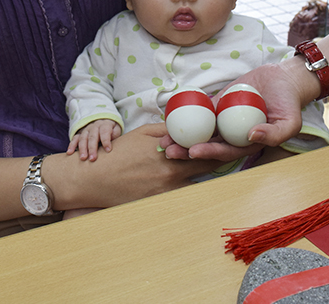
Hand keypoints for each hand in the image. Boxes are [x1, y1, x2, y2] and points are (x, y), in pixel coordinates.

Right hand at [67, 119, 120, 160]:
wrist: (103, 121)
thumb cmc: (111, 130)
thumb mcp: (116, 130)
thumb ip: (115, 134)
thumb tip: (111, 142)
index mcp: (105, 125)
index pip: (105, 131)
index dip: (106, 140)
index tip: (108, 150)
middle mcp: (94, 127)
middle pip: (92, 136)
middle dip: (92, 148)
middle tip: (93, 158)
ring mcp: (86, 130)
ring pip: (83, 138)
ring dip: (82, 148)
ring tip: (83, 158)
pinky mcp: (80, 134)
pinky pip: (75, 138)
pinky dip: (72, 145)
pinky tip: (69, 153)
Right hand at [69, 123, 223, 207]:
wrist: (93, 179)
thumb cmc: (117, 153)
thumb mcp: (143, 133)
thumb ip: (167, 130)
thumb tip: (187, 125)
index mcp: (169, 152)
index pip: (205, 150)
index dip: (221, 145)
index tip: (232, 140)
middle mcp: (171, 173)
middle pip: (207, 169)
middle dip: (221, 160)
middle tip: (235, 153)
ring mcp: (166, 192)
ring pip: (198, 185)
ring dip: (207, 177)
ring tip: (219, 168)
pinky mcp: (160, 204)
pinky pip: (183, 197)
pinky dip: (191, 189)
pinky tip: (197, 184)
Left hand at [161, 61, 312, 159]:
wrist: (284, 80)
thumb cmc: (289, 105)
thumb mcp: (289, 123)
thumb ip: (273, 134)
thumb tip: (251, 136)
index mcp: (245, 144)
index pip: (224, 152)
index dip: (208, 153)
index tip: (193, 151)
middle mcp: (231, 134)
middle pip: (206, 144)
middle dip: (186, 150)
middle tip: (169, 150)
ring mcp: (222, 119)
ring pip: (199, 129)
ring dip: (181, 135)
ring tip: (162, 139)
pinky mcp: (217, 103)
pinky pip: (200, 108)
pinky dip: (185, 112)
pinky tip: (169, 115)